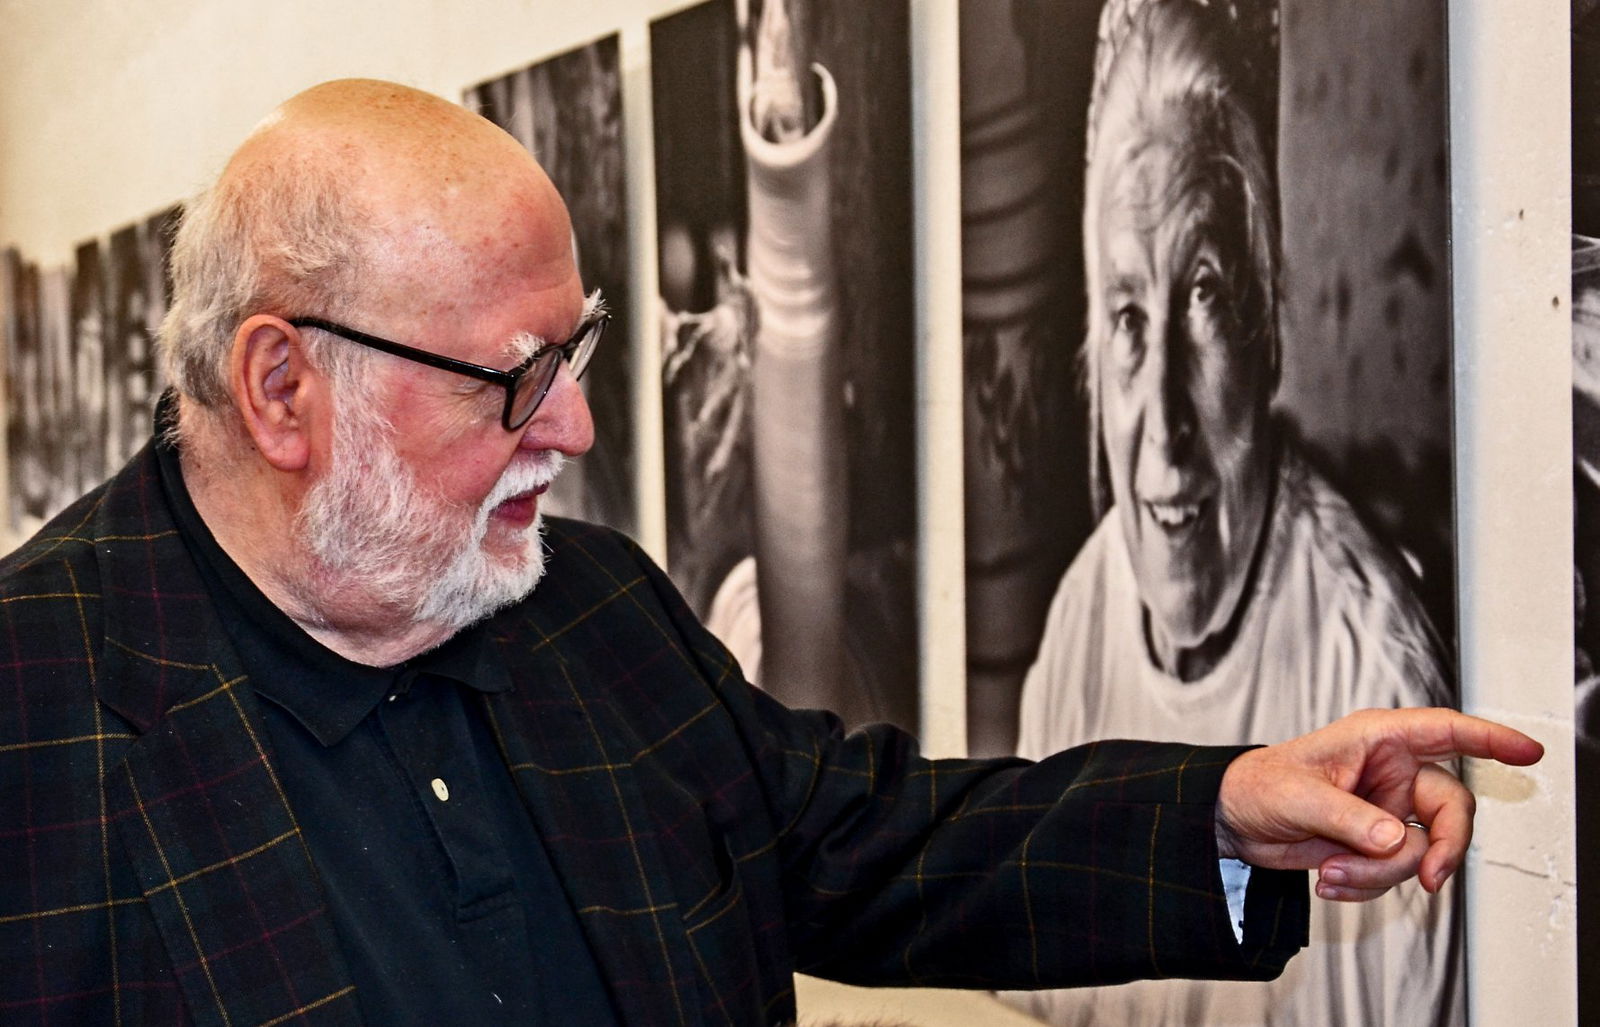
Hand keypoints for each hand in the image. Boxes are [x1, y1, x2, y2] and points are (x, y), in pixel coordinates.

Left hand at [1214, 708, 1542, 900]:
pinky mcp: (1377, 844)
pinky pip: (1398, 873)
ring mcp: (1388, 811)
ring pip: (1423, 850)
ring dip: (1381, 873)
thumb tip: (1396, 841)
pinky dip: (1367, 885)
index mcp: (1378, 740)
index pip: (1445, 732)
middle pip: (1451, 808)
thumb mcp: (1300, 798)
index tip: (1527, 753)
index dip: (1489, 739)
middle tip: (1428, 878)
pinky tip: (1330, 879)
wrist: (1234, 821)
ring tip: (1333, 871)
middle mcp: (1391, 773)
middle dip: (1441, 848)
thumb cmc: (1259, 785)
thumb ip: (1350, 819)